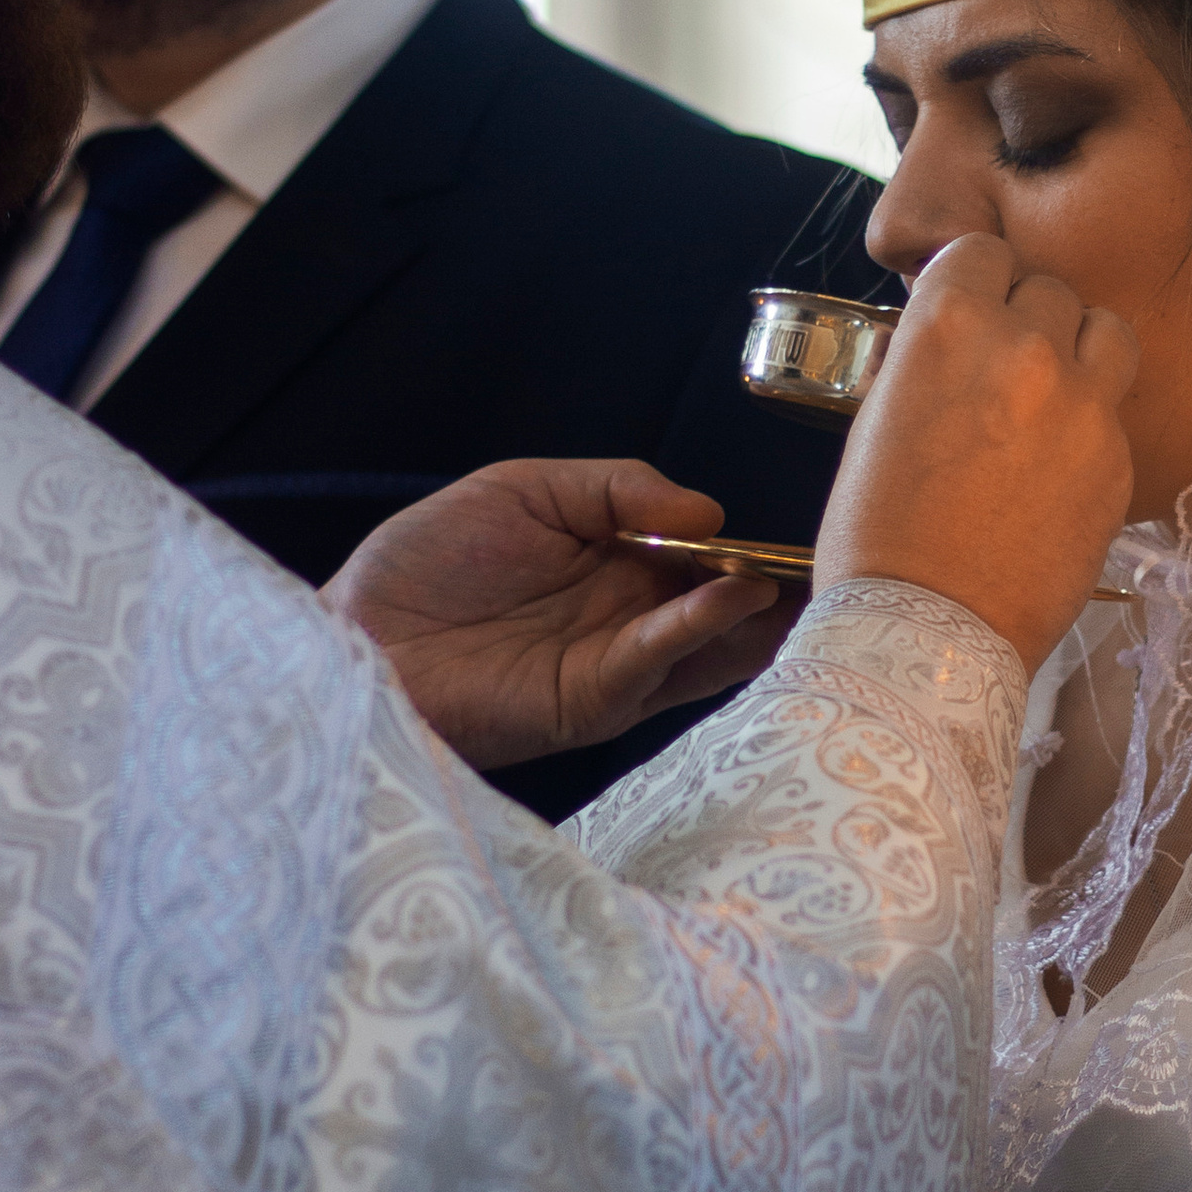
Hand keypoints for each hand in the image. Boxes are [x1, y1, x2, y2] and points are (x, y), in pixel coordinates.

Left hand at [326, 459, 791, 768]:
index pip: (710, 559)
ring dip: (757, 618)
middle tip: (834, 568)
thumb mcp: (525, 490)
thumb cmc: (425, 561)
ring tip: (799, 584)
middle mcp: (629, 618)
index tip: (808, 532)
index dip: (757, 547)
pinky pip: (658, 664)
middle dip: (779, 590)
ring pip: (710, 646)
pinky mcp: (592, 702)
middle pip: (727, 609)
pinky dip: (699, 631)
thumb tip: (706, 510)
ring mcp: (615, 665)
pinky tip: (729, 597)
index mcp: (618, 565)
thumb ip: (616, 490)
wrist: (356, 631)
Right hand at [813, 237, 1137, 675]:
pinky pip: (1116, 412)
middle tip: (1003, 367)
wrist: (928, 631)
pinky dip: (1092, 426)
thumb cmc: (879, 536)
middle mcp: (1024, 348)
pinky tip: (1057, 469)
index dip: (977, 282)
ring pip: (1106, 331)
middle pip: (1049, 288)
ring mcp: (1082, 404)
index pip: (983, 251)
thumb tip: (953, 340)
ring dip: (1080, 350)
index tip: (972, 309)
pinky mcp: (1119, 461)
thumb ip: (927, 361)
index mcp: (948, 325)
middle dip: (1027, 319)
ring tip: (1052, 394)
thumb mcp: (877, 419)